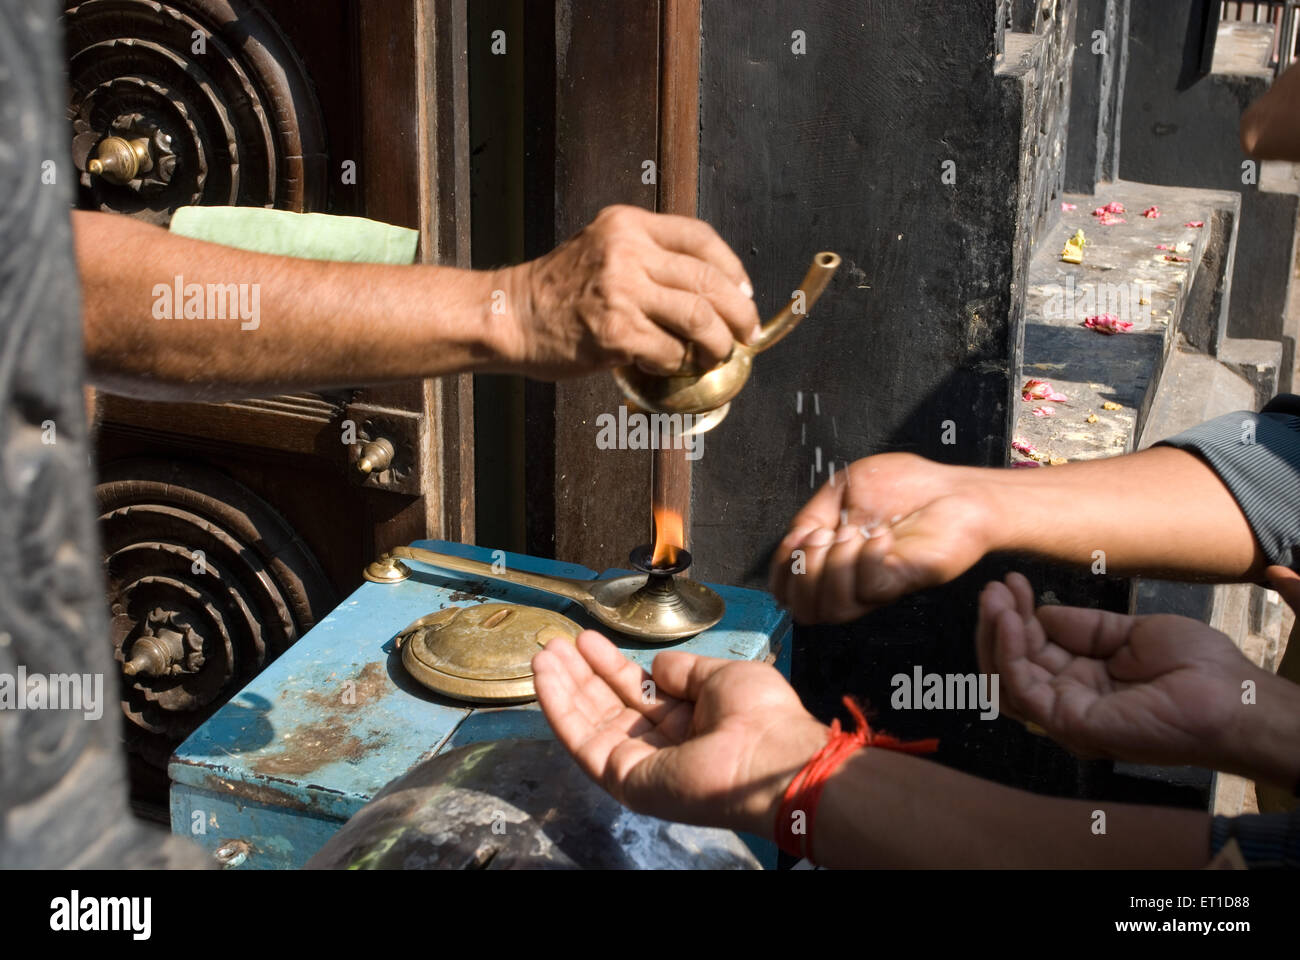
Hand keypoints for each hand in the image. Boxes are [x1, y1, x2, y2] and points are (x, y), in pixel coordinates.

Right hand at [500, 205, 759, 378]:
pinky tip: (668, 365)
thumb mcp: (602, 249)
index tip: (744, 291)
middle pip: (709, 280)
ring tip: (716, 355)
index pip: (700, 237)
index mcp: (628, 225)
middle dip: (739, 313)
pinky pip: (670, 351)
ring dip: (718, 343)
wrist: (509, 315)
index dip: (732, 268)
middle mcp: (627, 251)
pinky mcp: (616, 331)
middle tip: (745, 333)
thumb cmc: (555, 291)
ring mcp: (622, 291)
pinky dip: (678, 363)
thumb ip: (647, 258)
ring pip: (699, 317)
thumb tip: (706, 292)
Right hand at [532, 630, 827, 836]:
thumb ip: (683, 671)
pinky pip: (583, 742)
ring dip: (563, 688)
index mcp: (689, 721)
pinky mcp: (622, 778)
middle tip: (556, 643)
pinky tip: (545, 678)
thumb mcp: (720, 676)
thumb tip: (654, 665)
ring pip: (590, 722)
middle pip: (609, 706)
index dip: (611, 666)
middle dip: (581, 674)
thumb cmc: (758, 714)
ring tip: (542, 653)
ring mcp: (639, 764)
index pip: (638, 692)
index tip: (588, 641)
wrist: (767, 755)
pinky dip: (559, 709)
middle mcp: (660, 744)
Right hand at [768, 453, 996, 622]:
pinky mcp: (905, 581)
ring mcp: (879, 587)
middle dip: (804, 568)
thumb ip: (813, 513)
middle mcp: (853, 583)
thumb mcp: (844, 489)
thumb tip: (793, 541)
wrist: (957, 489)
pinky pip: (871, 588)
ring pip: (834, 607)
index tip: (800, 536)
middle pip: (805, 610)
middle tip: (827, 533)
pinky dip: (869, 558)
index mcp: (833, 562)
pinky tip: (884, 534)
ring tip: (856, 531)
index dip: (782, 571)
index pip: (788, 593)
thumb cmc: (908, 487)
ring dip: (834, 565)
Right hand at [977, 572, 1289, 777]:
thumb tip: (1041, 614)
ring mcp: (1068, 715)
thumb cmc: (1198, 668)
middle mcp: (1071, 699)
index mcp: (1086, 679)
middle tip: (994, 588)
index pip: (1034, 649)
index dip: (1019, 615)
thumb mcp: (1133, 632)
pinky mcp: (1071, 724)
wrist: (1232, 695)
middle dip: (999, 623)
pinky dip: (1009, 653)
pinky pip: (1023, 690)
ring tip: (995, 599)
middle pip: (1012, 664)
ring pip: (1007, 680)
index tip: (1013, 582)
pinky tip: (1012, 620)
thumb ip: (1085, 626)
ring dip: (996, 636)